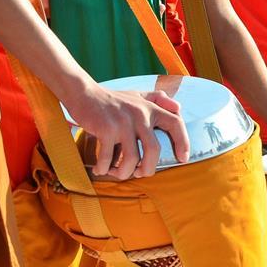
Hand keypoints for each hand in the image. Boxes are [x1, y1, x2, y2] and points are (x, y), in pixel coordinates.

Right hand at [63, 84, 189, 179]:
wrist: (83, 93)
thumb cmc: (113, 99)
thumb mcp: (138, 95)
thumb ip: (157, 99)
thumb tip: (179, 107)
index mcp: (150, 107)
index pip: (176, 123)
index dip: (183, 142)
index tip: (183, 158)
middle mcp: (140, 114)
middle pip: (154, 150)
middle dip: (148, 168)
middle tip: (140, 174)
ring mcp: (123, 122)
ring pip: (132, 159)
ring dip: (124, 172)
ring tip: (118, 173)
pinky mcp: (105, 129)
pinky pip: (108, 158)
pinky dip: (104, 168)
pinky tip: (100, 169)